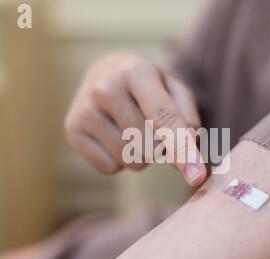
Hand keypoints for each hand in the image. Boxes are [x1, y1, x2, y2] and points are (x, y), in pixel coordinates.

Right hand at [64, 52, 206, 185]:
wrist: (106, 74)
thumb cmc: (149, 87)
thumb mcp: (176, 92)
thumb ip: (189, 122)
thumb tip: (192, 163)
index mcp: (136, 70)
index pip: (164, 118)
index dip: (183, 150)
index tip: (197, 176)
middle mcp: (105, 87)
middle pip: (150, 146)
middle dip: (161, 148)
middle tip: (153, 127)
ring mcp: (84, 109)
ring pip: (130, 160)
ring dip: (141, 155)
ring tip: (133, 130)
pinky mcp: (72, 130)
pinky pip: (109, 168)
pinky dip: (119, 161)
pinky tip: (114, 137)